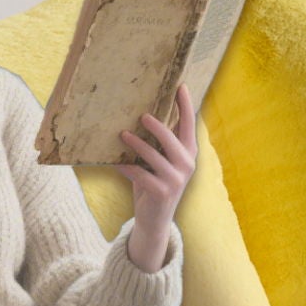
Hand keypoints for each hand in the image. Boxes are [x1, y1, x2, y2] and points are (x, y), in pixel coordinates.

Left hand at [119, 82, 197, 269]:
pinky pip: (140, 174)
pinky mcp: (161, 192)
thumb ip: (160, 142)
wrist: (154, 219)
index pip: (189, 125)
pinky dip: (127, 167)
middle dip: (157, 126)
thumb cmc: (154, 182)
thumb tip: (143, 113)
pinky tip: (116, 162)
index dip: (186, 105)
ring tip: (122, 135)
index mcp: (188, 153)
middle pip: (173, 139)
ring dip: (136, 145)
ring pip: (154, 156)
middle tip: (141, 115)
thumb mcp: (161, 161)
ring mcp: (176, 180)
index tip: (181, 86)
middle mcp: (186, 165)